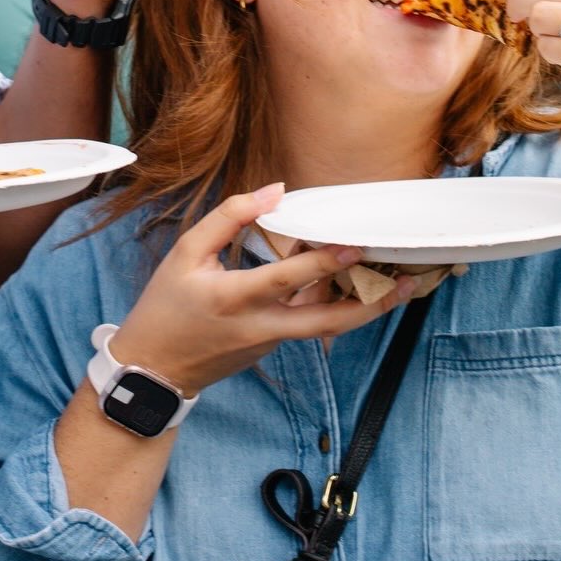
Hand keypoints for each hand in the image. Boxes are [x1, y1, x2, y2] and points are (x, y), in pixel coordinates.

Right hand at [111, 183, 417, 398]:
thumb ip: (229, 218)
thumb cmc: (165, 305)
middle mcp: (260, 326)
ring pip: (324, 326)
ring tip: (398, 286)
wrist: (153, 369)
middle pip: (326, 321)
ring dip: (363, 308)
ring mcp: (270, 343)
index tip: (356, 245)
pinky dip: (332, 305)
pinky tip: (352, 285)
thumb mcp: (185, 253)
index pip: (287, 278)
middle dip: (370, 304)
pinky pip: (308, 324)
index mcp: (234, 298)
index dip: (323, 262)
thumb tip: (275, 191)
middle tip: (406, 284)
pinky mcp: (272, 349)